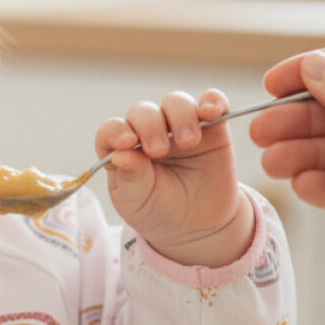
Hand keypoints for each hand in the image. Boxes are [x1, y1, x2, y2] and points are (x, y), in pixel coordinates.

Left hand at [95, 89, 252, 267]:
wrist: (198, 224)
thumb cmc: (159, 210)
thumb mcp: (138, 201)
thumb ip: (130, 177)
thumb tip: (119, 154)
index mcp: (123, 149)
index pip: (112, 130)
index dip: (116, 131)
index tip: (127, 143)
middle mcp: (148, 132)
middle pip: (143, 112)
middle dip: (150, 126)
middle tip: (159, 151)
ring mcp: (179, 126)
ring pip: (175, 102)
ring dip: (181, 115)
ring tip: (188, 142)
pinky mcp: (211, 126)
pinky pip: (211, 101)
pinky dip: (213, 100)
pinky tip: (212, 111)